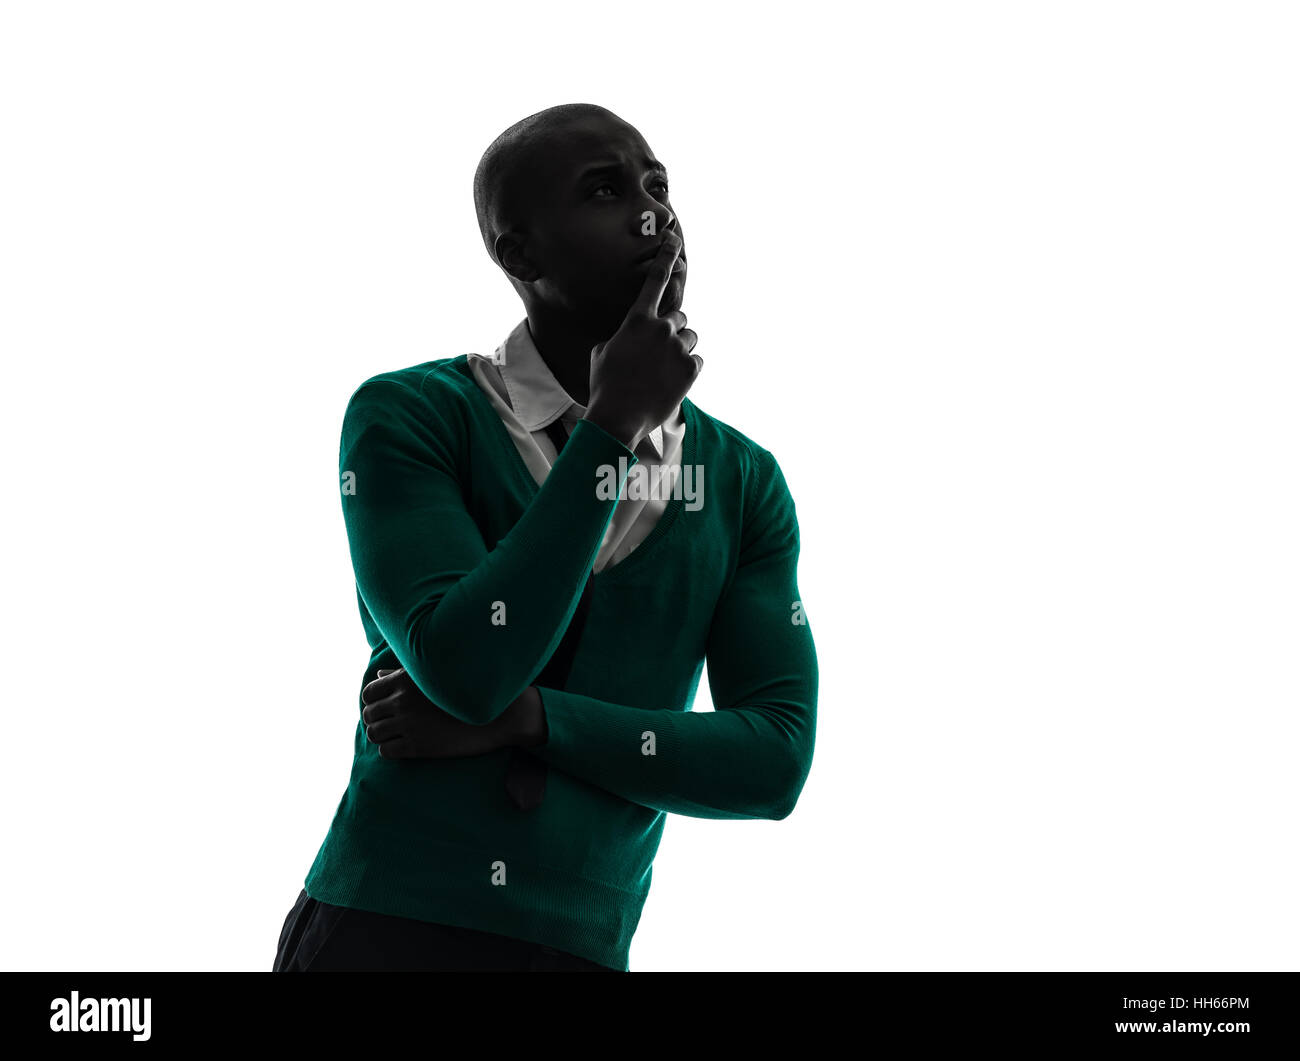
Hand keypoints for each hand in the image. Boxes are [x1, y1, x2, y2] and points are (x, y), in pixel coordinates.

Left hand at [361, 667, 522, 759]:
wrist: (496, 715)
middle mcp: (403, 701)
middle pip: (369, 714)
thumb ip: (403, 674)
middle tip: (388, 722)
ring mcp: (409, 725)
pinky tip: (403, 745)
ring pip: (374, 734)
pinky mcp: (418, 747)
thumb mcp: (434, 676)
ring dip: (381, 735)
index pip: (369, 692)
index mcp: (406, 680)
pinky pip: (386, 751)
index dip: (372, 701)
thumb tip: (379, 674)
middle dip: (375, 718)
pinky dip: (390, 749)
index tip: (383, 706)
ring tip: (394, 734)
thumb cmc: (468, 690)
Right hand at [584, 231, 700, 449]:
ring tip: (662, 371)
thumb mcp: (602, 353)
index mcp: (637, 320)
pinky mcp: (692, 368)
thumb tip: (628, 338)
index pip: (655, 281)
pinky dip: (686, 371)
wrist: (618, 417)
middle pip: (679, 317)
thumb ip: (621, 336)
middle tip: (657, 354)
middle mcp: (661, 328)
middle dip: (671, 331)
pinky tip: (669, 384)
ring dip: (680, 350)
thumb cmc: (605, 385)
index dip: (666, 257)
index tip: (674, 239)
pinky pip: (696, 361)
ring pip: (690, 338)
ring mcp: (678, 348)